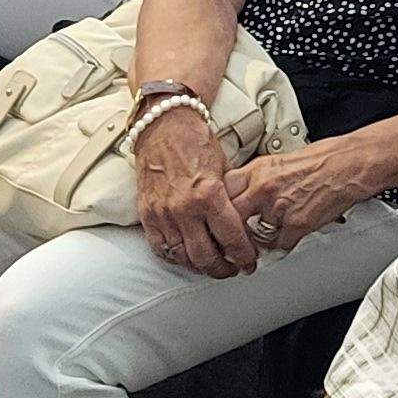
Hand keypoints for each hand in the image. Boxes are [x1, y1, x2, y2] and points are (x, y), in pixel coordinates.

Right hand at [135, 113, 260, 277]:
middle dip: (224, 269)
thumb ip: (232, 198)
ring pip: (183, 258)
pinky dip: (175, 258)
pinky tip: (187, 257)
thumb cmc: (195, 143)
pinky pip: (160, 248)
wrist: (163, 127)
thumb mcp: (225, 168)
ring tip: (212, 266)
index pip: (231, 238)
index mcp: (209, 194)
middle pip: (206, 257)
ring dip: (200, 268)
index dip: (244, 256)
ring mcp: (163, 213)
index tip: (249, 262)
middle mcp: (185, 208)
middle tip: (233, 269)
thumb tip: (247, 224)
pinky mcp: (147, 215)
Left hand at [226, 135, 382, 251]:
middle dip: (230, 232)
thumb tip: (244, 192)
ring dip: (256, 244)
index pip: (223, 191)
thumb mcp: (280, 160)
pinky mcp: (296, 225)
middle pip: (231, 217)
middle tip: (230, 241)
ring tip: (259, 245)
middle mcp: (264, 188)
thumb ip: (258, 178)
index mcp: (258, 169)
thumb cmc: (322, 159)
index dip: (218, 207)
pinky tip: (287, 237)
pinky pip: (279, 245)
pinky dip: (282, 245)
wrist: (350, 164)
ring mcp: (279, 208)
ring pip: (254, 237)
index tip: (217, 217)